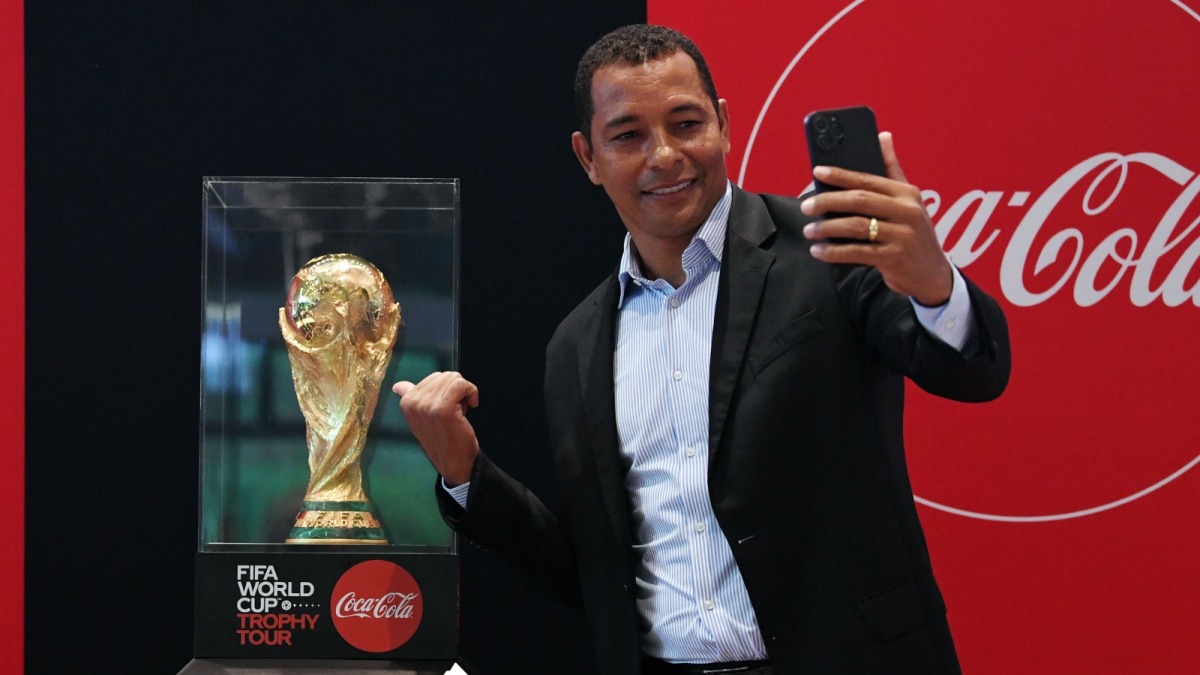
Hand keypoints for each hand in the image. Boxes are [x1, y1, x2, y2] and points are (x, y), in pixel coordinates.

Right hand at [392, 371, 479, 486]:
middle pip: (444, 376)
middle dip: (454, 391)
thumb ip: (411, 398)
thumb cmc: (442, 439)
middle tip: (454, 411)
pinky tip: (471, 405)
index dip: (446, 391)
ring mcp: (426, 406)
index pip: (433, 378)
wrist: (454, 463)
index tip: (447, 408)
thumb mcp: (421, 417)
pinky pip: (461, 385)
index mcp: (406, 402)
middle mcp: (413, 402)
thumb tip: (398, 386)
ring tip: (459, 412)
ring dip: (463, 393)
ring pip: (454, 378)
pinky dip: (471, 392)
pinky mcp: (443, 409)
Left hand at [800, 132, 951, 305]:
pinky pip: (857, 252)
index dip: (840, 175)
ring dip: (827, 228)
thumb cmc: (914, 233)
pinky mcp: (894, 258)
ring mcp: (902, 235)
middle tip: (806, 206)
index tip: (817, 171)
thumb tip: (883, 136)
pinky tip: (819, 251)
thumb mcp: (910, 201)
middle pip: (859, 201)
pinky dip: (834, 252)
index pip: (868, 179)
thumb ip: (893, 170)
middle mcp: (906, 211)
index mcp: (907, 193)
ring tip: (810, 231)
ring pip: (855, 227)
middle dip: (828, 201)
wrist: (932, 274)